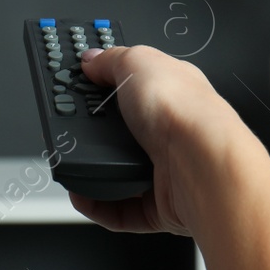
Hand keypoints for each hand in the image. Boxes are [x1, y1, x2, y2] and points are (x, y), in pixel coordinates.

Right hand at [71, 45, 261, 236]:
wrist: (203, 164)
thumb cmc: (184, 110)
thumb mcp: (137, 62)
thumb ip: (111, 60)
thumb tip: (93, 59)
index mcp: (169, 90)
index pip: (130, 84)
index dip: (102, 81)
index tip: (76, 83)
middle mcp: (168, 130)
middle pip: (119, 130)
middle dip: (90, 129)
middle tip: (66, 125)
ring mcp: (164, 169)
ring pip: (117, 171)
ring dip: (92, 170)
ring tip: (73, 162)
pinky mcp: (159, 205)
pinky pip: (120, 209)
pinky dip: (98, 204)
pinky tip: (84, 194)